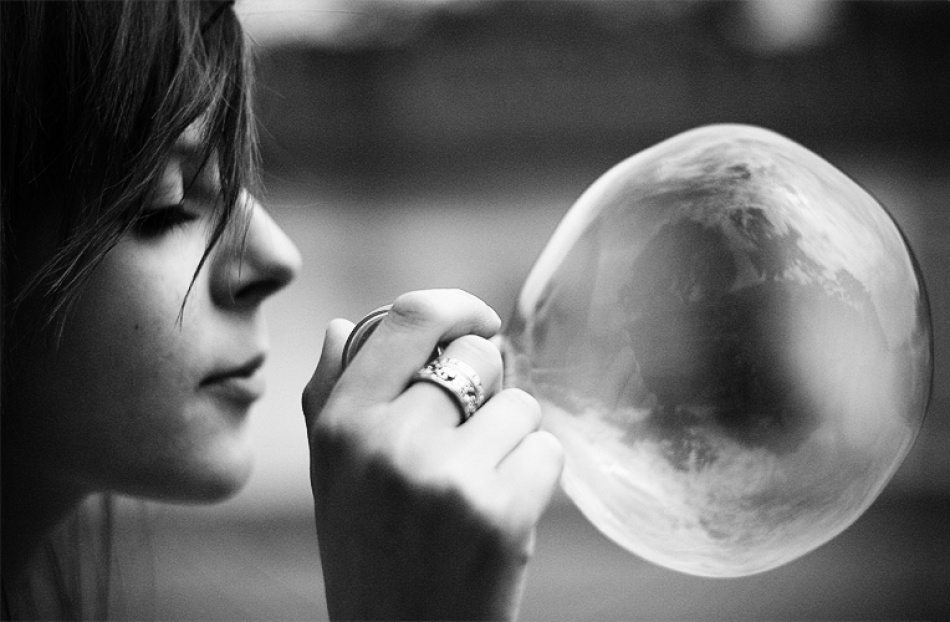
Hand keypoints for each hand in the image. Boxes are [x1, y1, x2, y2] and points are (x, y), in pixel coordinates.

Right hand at [302, 289, 563, 620]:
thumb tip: (342, 326)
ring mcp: (447, 475)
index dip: (457, 307)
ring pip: (520, 405)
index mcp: (343, 424)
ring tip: (477, 490)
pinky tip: (500, 517)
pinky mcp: (501, 512)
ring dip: (511, 441)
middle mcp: (389, 441)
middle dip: (488, 387)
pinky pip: (547, 451)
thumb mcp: (330, 478)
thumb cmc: (370, 558)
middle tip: (471, 439)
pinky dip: (535, 479)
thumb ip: (330, 397)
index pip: (408, 317)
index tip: (480, 320)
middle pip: (478, 354)